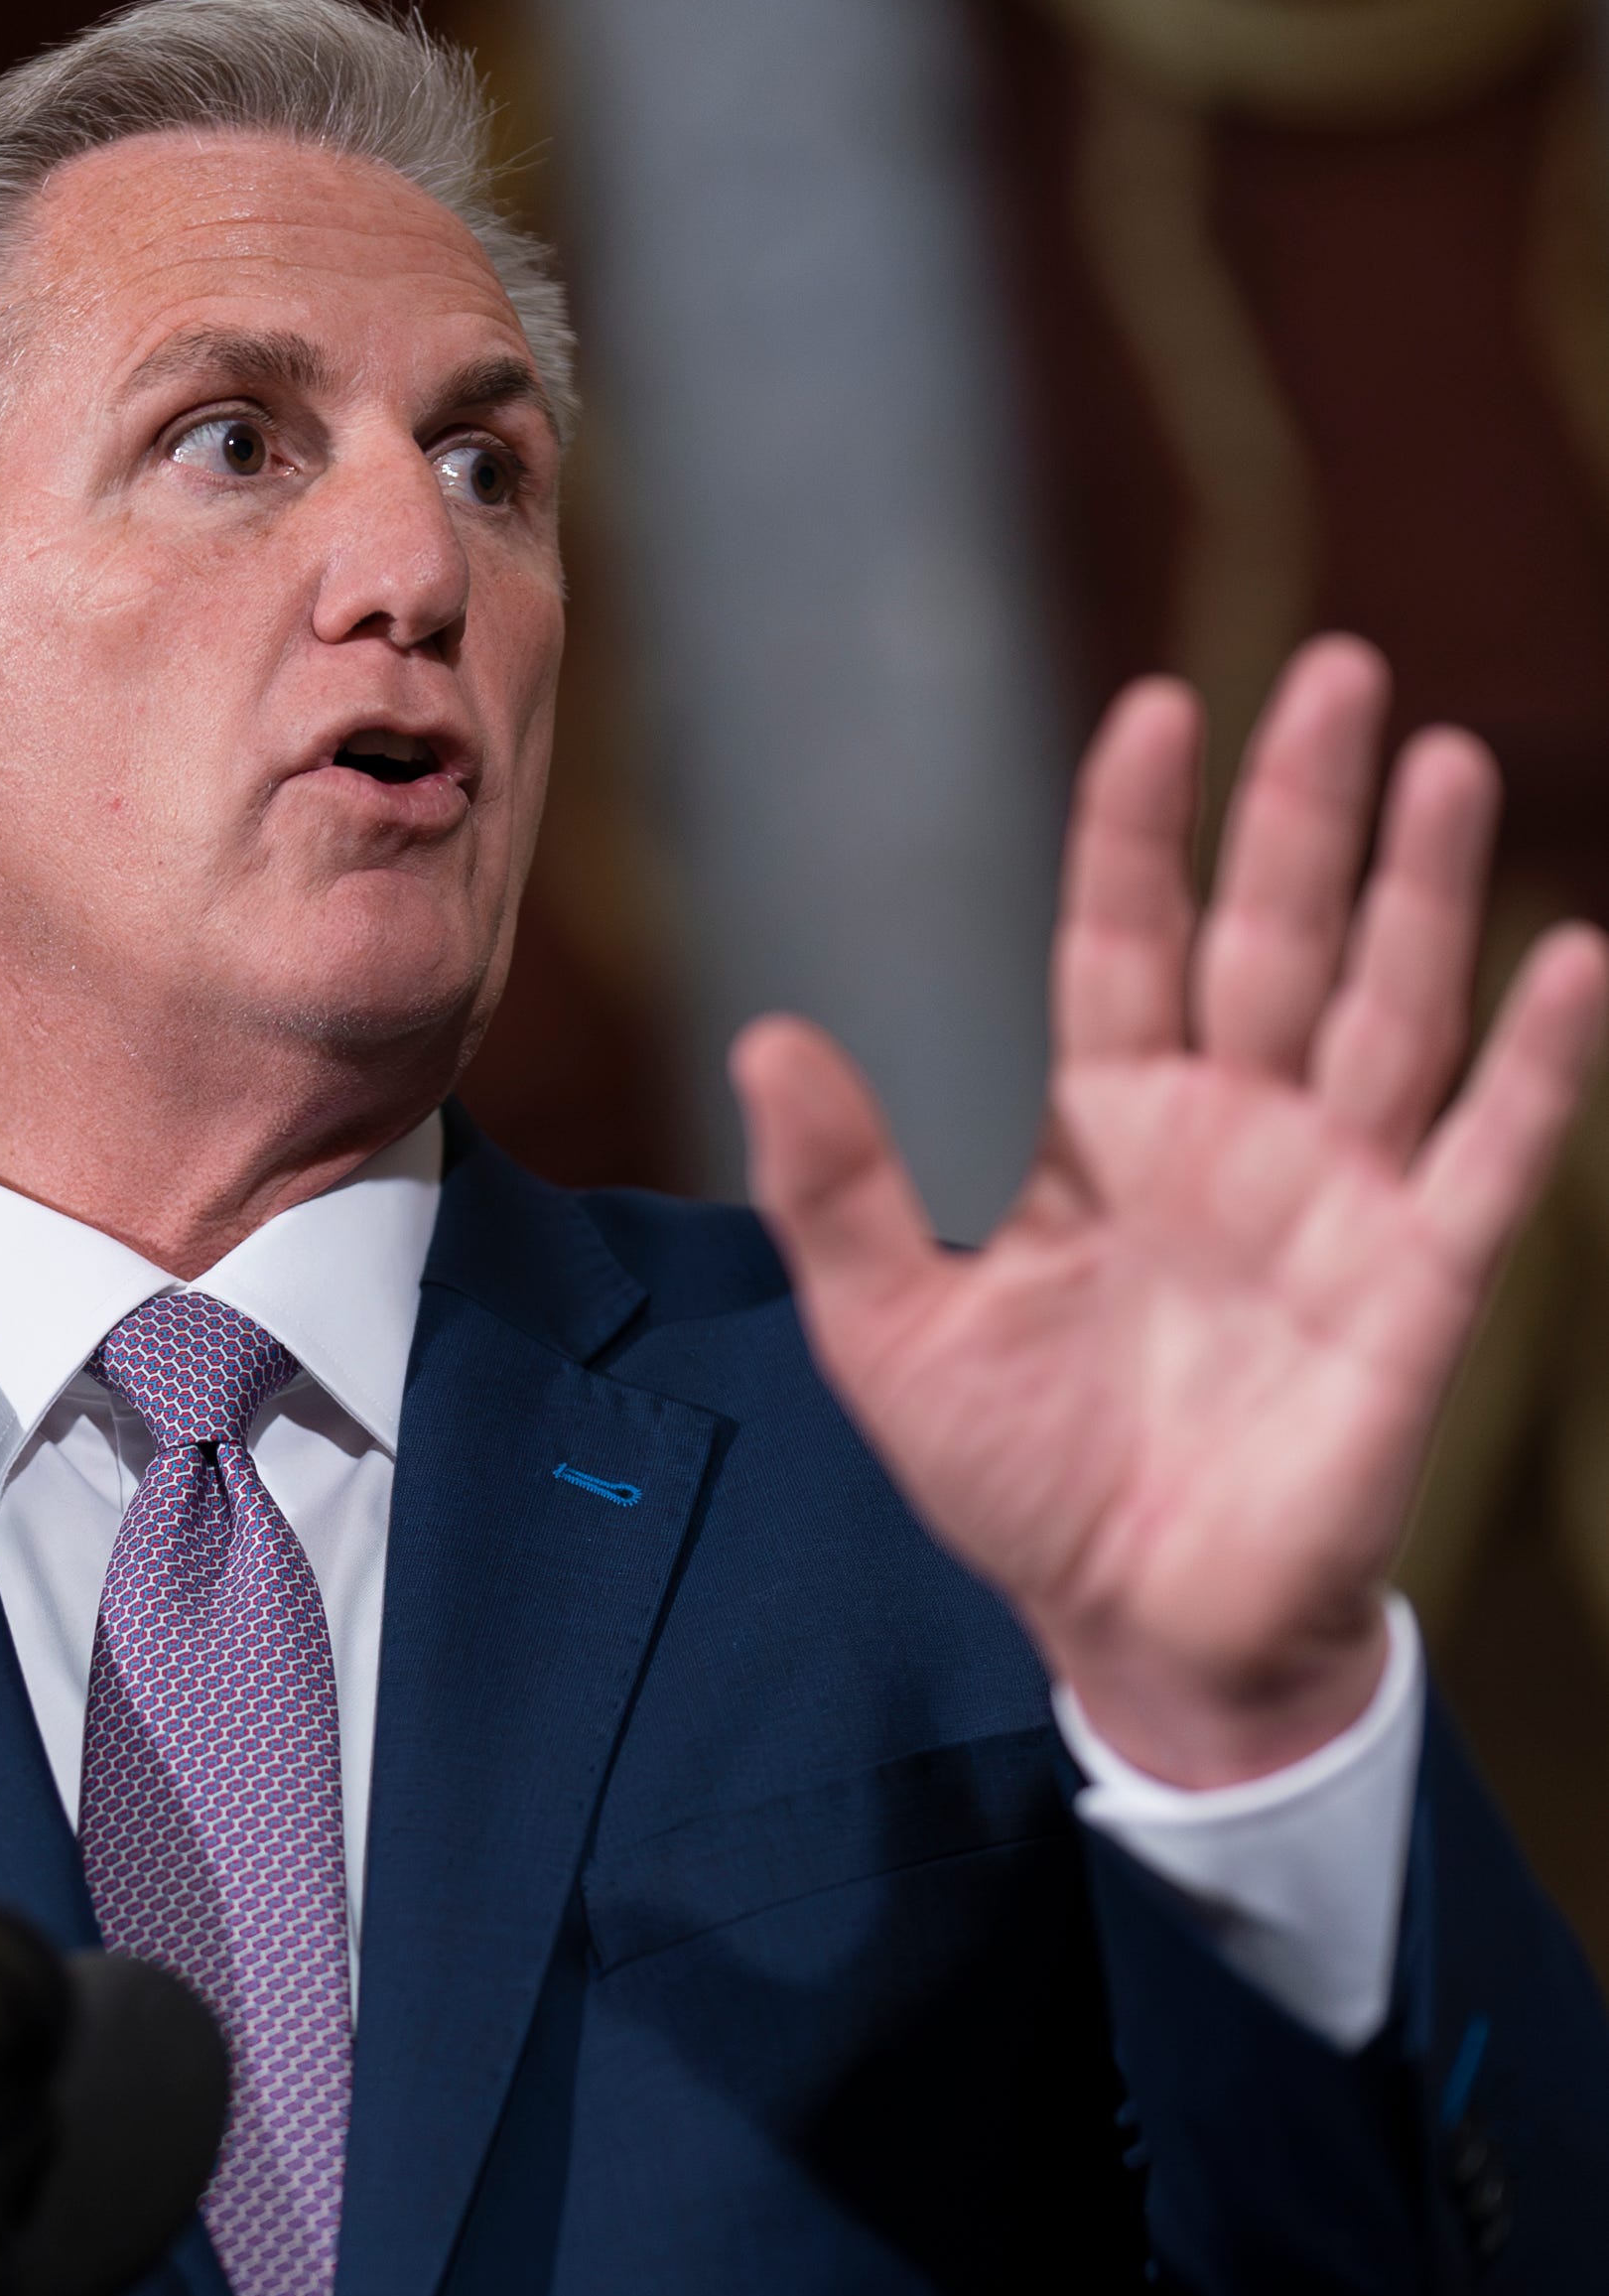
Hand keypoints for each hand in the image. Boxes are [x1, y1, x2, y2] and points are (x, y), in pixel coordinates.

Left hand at [734, 636, 1608, 1785]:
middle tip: (1339, 666)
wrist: (1130, 1629)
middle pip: (1276, 939)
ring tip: (1447, 759)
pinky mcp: (1418, 1286)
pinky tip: (1572, 956)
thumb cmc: (1016, 1480)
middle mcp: (1234, 1137)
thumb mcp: (886, 1335)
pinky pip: (1491, 1154)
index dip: (1139, 833)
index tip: (1152, 709)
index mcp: (1107, 1130)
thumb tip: (767, 1038)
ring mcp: (1338, 1200)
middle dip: (1304, 812)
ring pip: (1394, 1010)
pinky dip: (1534, 1062)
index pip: (1126, 942)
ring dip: (1425, 890)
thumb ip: (833, 1190)